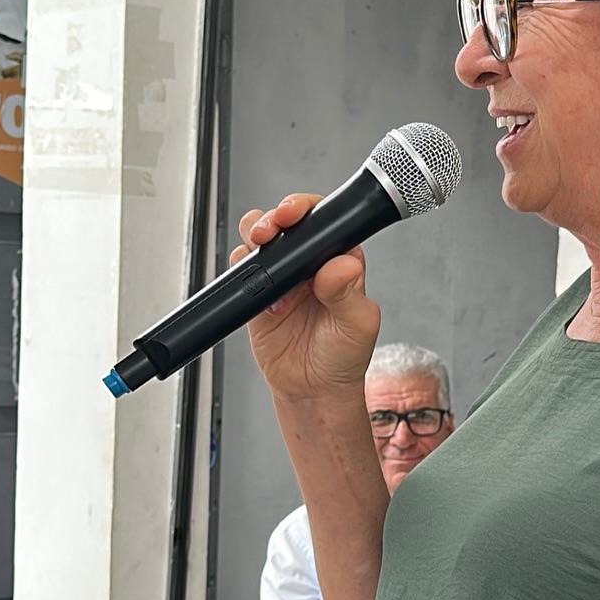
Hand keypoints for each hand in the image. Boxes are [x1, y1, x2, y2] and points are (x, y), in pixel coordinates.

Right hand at [232, 193, 379, 399]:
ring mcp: (282, 275)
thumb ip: (348, 293)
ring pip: (261, 237)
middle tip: (272, 227)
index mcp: (341, 260)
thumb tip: (342, 265)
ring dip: (255, 234)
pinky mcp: (258, 293)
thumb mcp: (356, 325)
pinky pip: (242, 268)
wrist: (313, 390)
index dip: (309, 210)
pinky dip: (242, 269)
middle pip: (289, 221)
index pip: (326, 221)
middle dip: (276, 216)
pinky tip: (260, 291)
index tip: (296, 213)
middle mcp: (310, 263)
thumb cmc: (343, 357)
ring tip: (261, 248)